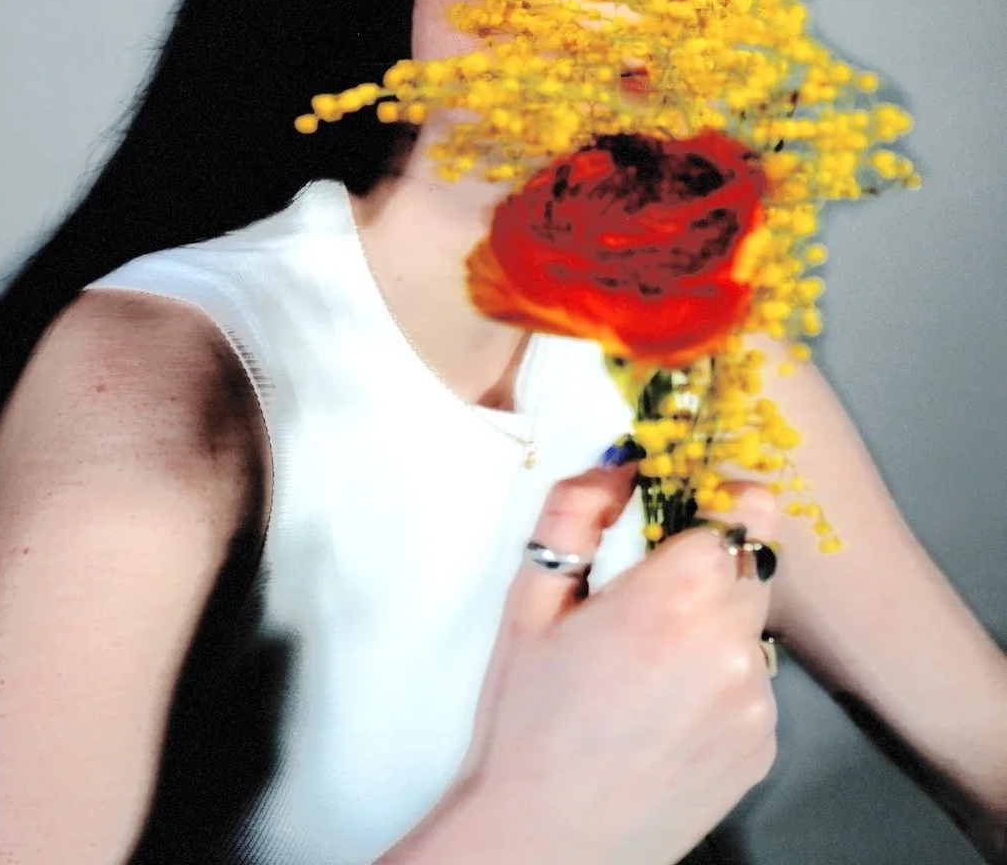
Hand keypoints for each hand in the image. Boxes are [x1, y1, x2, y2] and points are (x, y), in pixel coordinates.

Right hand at [405, 463, 778, 864]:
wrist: (544, 843)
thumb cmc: (528, 723)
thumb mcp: (529, 601)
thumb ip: (574, 510)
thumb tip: (619, 463)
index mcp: (676, 597)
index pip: (746, 508)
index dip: (718, 499)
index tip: (691, 508)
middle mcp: (732, 644)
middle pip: (754, 560)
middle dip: (712, 559)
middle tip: (653, 589)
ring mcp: (756, 702)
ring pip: (752, 623)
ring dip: (717, 622)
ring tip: (650, 663)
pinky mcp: (763, 748)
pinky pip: (754, 683)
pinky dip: (721, 680)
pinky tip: (666, 708)